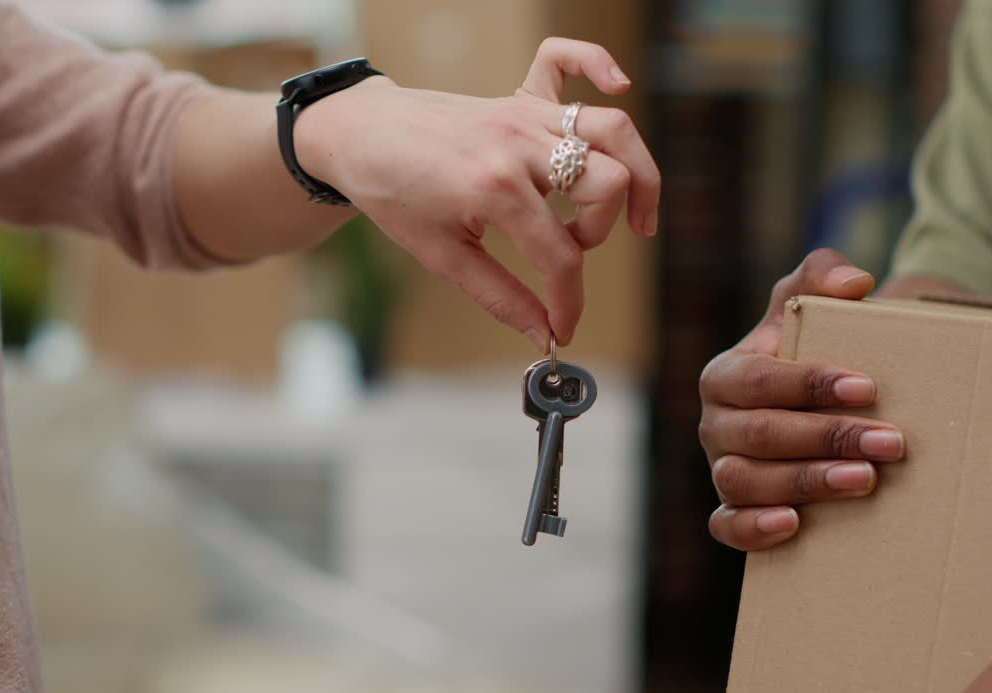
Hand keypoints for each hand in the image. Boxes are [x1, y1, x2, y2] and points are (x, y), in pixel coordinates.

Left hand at [295, 38, 660, 349]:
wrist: (357, 135)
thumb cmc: (392, 194)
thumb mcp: (442, 256)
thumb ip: (500, 297)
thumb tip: (542, 334)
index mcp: (496, 190)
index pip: (561, 256)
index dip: (570, 302)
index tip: (563, 327)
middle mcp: (519, 145)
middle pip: (608, 185)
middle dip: (600, 233)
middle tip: (568, 249)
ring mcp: (523, 115)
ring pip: (612, 130)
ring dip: (633, 173)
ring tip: (629, 212)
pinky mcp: (519, 96)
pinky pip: (568, 59)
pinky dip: (599, 64)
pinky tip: (618, 87)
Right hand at [697, 249, 905, 549]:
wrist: (821, 407)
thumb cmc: (814, 355)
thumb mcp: (812, 310)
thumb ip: (823, 276)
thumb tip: (854, 282)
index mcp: (725, 374)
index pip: (759, 379)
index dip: (810, 384)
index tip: (868, 388)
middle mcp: (714, 424)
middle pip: (761, 434)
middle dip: (827, 438)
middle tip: (892, 443)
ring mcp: (721, 469)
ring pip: (745, 481)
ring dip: (806, 482)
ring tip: (864, 481)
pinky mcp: (732, 509)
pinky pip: (726, 526)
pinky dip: (752, 529)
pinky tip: (793, 525)